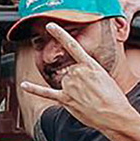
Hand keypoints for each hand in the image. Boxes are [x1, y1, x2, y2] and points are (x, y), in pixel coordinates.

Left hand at [19, 22, 136, 135]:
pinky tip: (24, 85)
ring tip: (86, 99)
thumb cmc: (114, 98)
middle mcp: (77, 73)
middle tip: (92, 92)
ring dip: (72, 91)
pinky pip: (45, 92)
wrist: (115, 115)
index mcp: (89, 65)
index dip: (60, 34)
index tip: (50, 25)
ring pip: (63, 82)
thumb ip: (89, 73)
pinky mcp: (65, 99)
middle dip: (78, 82)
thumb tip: (80, 78)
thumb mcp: (105, 77)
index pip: (71, 45)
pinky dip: (33, 89)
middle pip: (69, 72)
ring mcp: (70, 86)